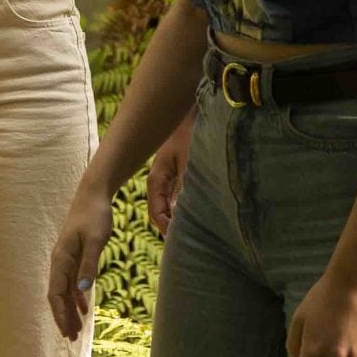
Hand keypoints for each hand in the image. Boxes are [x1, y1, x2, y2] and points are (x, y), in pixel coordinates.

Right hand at [46, 184, 114, 340]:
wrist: (93, 194)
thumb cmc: (95, 215)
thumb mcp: (96, 240)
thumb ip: (89, 264)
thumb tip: (82, 291)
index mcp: (61, 258)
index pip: (56, 293)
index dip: (60, 314)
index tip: (67, 333)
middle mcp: (60, 261)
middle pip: (57, 295)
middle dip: (63, 317)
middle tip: (72, 339)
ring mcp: (66, 259)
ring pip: (65, 290)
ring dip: (70, 310)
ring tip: (77, 330)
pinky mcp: (75, 256)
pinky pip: (72, 281)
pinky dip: (76, 297)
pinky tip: (84, 308)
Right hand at [147, 111, 194, 235]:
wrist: (189, 114)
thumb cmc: (188, 134)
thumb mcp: (188, 162)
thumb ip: (184, 188)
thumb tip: (182, 214)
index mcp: (156, 180)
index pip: (157, 214)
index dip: (167, 230)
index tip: (180, 241)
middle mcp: (160, 183)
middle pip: (163, 213)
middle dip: (174, 228)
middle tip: (190, 242)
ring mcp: (169, 179)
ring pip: (171, 207)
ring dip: (181, 217)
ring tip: (197, 231)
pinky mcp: (179, 176)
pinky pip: (179, 198)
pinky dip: (186, 207)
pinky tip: (200, 212)